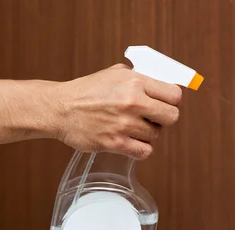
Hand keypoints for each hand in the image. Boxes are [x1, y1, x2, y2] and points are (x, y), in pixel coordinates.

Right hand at [54, 64, 182, 158]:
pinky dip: (140, 149)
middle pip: (172, 117)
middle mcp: (132, 102)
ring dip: (147, 133)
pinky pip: (144, 151)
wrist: (60, 109)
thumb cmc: (87, 91)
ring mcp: (124, 124)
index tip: (165, 103)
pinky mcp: (116, 143)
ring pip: (156, 135)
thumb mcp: (114, 73)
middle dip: (164, 118)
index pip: (175, 95)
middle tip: (153, 118)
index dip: (172, 101)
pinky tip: (132, 142)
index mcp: (135, 82)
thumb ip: (140, 78)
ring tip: (132, 127)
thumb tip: (163, 85)